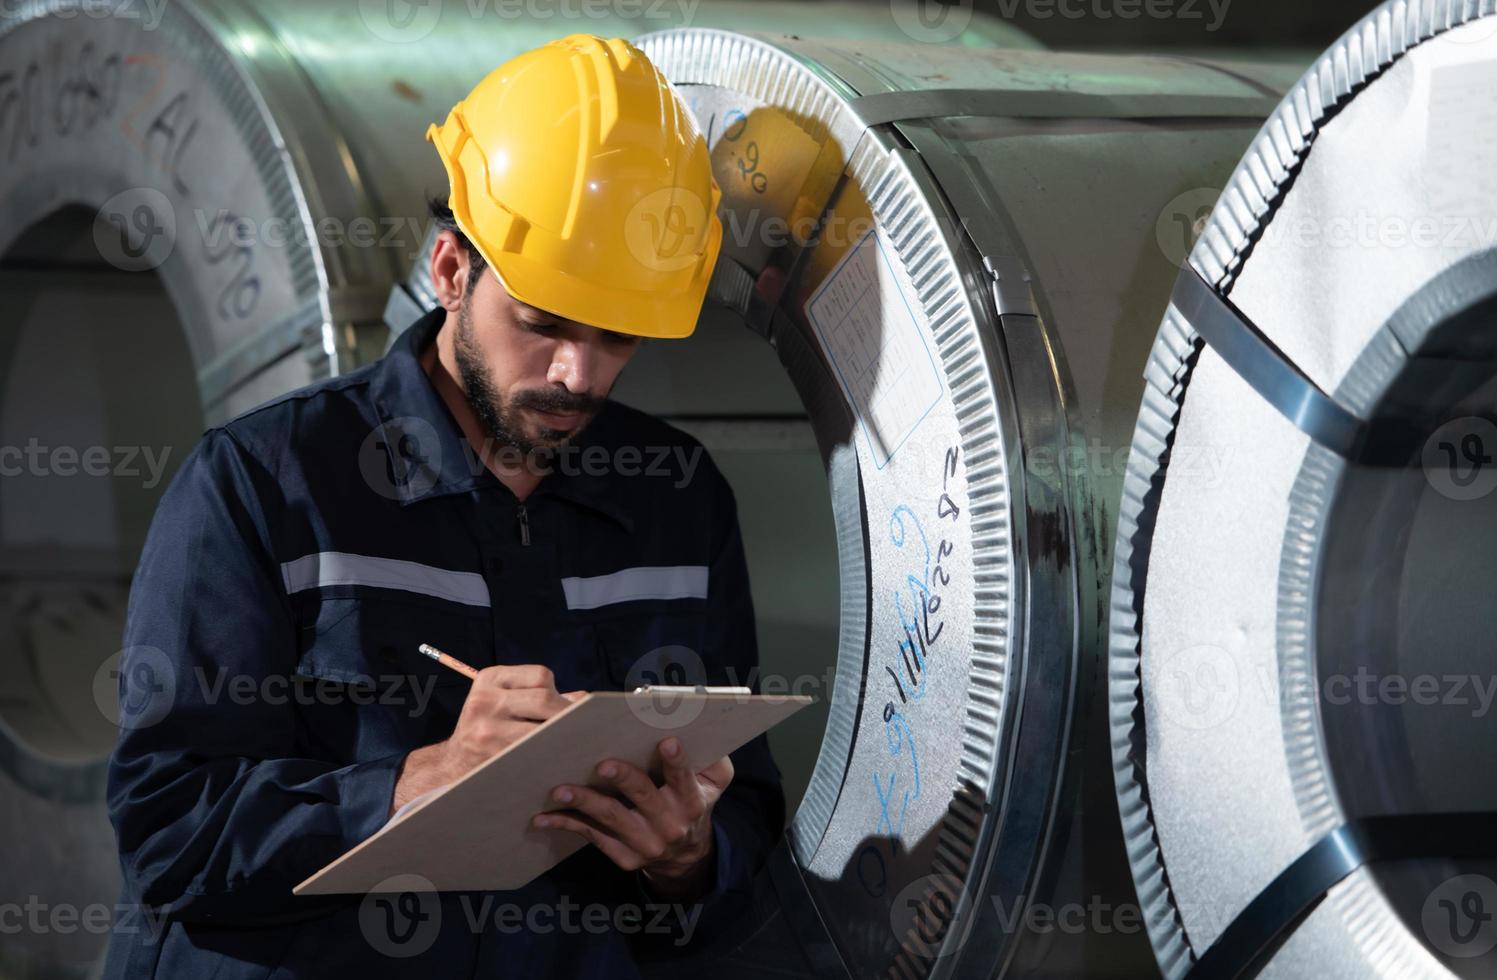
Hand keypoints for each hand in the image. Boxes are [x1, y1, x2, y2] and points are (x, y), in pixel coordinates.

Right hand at [391, 665, 581, 814]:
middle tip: (582, 729)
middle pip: (544, 699)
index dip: (558, 692)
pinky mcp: (492, 757)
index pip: (540, 676)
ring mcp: (486, 730)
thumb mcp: (502, 701)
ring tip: (573, 744)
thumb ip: (538, 695)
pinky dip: (550, 756)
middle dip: (567, 715)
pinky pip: (533, 754)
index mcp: (490, 678)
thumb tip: (584, 699)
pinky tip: (557, 760)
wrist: (451, 765)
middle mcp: (485, 700)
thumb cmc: (488, 728)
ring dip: (562, 737)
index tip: (565, 708)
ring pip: (542, 729)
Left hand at [532, 737, 733, 899]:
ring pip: (610, 818)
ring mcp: (645, 844)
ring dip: (584, 802)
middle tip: (602, 764)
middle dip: (623, 779)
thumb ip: (713, 758)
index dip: (676, 761)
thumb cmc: (694, 801)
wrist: (685, 855)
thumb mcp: (715, 782)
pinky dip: (567, 824)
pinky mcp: (624, 857)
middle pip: (643, 797)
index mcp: (691, 801)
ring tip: (558, 790)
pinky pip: (592, 836)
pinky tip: (543, 817)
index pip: (684, 778)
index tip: (666, 741)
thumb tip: (697, 726)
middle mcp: (670, 825)